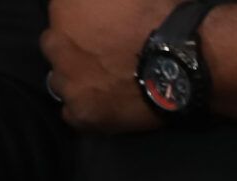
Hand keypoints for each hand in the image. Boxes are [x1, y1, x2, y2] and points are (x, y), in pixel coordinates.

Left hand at [41, 0, 162, 131]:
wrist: (182, 59)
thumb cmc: (158, 14)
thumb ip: (103, 1)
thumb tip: (105, 8)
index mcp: (65, 5)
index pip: (62, 10)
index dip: (82, 19)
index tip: (101, 25)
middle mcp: (56, 41)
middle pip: (53, 45)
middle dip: (73, 48)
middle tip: (102, 54)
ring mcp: (66, 79)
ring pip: (60, 80)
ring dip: (77, 79)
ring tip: (105, 81)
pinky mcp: (82, 112)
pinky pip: (72, 113)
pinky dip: (85, 109)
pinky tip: (104, 104)